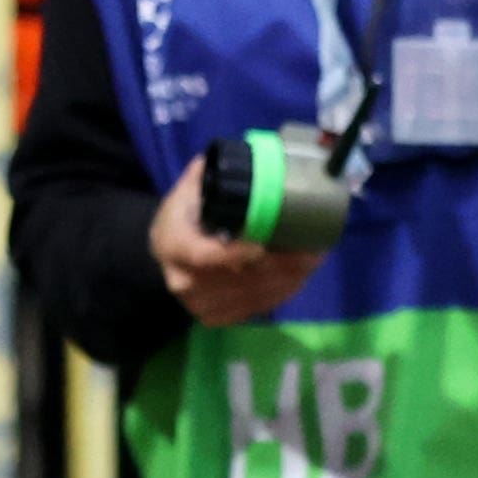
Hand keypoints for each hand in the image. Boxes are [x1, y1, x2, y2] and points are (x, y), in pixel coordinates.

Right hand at [150, 157, 323, 328]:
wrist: (165, 250)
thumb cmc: (182, 215)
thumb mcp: (187, 191)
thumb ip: (210, 176)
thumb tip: (247, 161)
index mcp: (173, 245)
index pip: (203, 256)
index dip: (234, 255)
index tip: (262, 247)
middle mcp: (184, 281)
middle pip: (236, 280)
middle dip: (278, 267)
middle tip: (310, 251)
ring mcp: (198, 304)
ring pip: (250, 297)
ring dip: (286, 281)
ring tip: (312, 260)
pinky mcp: (214, 316)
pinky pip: (253, 308)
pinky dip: (280, 294)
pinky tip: (299, 277)